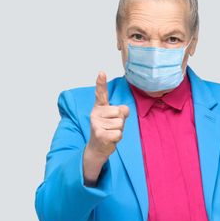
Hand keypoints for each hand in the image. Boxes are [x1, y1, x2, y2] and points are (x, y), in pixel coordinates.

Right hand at [83, 71, 129, 185]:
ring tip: (111, 132)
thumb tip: (123, 110)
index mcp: (99, 107)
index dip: (101, 83)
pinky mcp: (99, 134)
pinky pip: (118, 133)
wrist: (98, 148)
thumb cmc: (108, 130)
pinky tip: (110, 139)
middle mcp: (95, 113)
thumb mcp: (114, 118)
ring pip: (120, 123)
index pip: (100, 93)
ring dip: (119, 130)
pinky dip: (117, 138)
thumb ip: (121, 111)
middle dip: (121, 121)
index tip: (101, 72)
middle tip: (112, 126)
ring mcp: (96, 124)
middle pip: (120, 111)